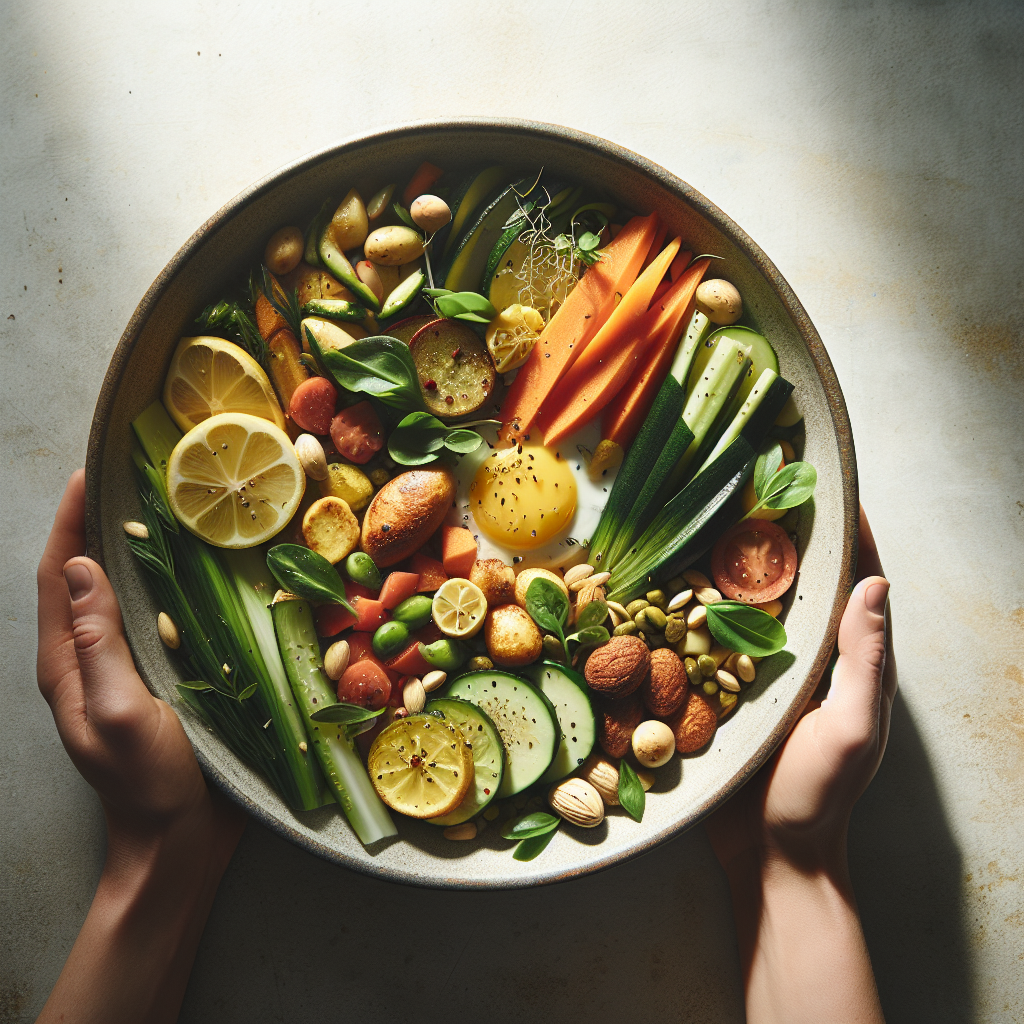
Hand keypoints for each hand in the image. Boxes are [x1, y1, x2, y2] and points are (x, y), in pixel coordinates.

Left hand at [37, 469, 243, 845]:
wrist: (180, 841)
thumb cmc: (150, 786)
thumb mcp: (120, 715)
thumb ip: (97, 646)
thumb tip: (80, 569)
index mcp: (68, 665)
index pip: (57, 579)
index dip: (70, 525)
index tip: (90, 476)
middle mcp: (91, 660)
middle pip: (86, 579)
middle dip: (100, 526)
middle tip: (132, 482)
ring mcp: (127, 670)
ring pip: (124, 596)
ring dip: (137, 551)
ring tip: (166, 512)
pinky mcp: (162, 679)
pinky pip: (159, 620)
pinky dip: (171, 586)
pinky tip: (201, 571)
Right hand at [706, 506, 895, 872]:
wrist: (767, 856)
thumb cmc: (818, 797)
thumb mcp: (851, 729)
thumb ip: (865, 662)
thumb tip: (878, 584)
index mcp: (848, 663)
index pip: (858, 583)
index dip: (849, 534)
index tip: (828, 487)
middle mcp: (808, 659)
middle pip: (801, 584)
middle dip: (783, 537)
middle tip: (754, 488)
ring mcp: (764, 674)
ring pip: (752, 606)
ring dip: (735, 566)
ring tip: (708, 521)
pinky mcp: (724, 690)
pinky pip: (712, 639)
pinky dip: (698, 608)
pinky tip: (671, 584)